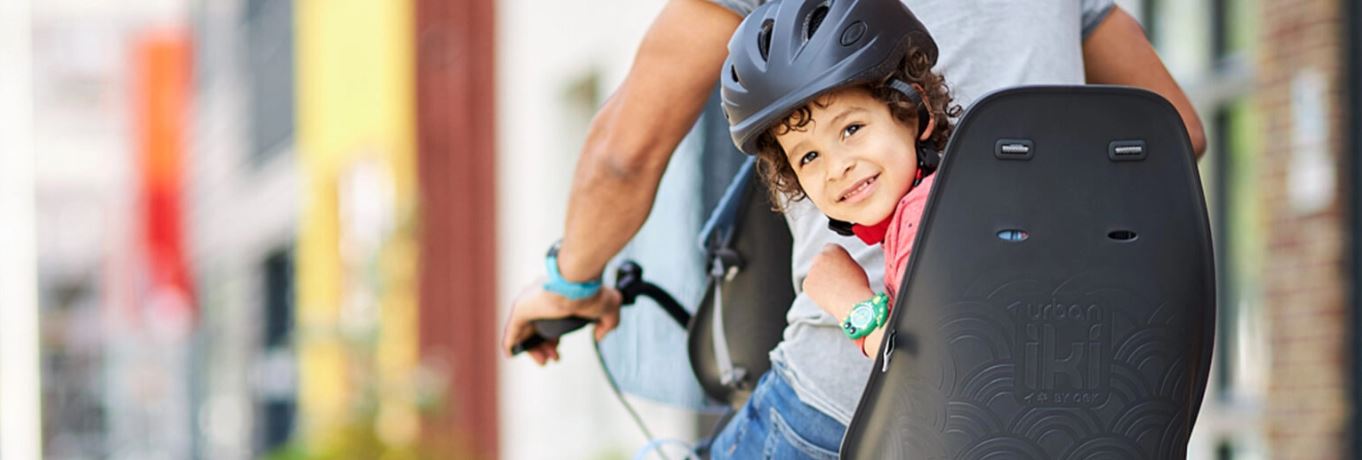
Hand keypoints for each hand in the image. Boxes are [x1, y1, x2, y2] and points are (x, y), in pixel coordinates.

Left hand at [501, 278, 622, 365]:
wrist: (578, 283)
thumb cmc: (592, 292)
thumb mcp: (608, 309)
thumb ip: (607, 323)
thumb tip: (600, 336)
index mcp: (558, 298)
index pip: (552, 321)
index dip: (555, 338)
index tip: (560, 349)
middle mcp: (542, 300)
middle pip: (537, 328)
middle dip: (546, 346)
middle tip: (554, 357)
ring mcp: (530, 304)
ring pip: (525, 332)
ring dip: (533, 349)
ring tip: (544, 361)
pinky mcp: (521, 310)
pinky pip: (511, 331)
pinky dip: (510, 343)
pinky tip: (512, 353)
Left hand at [803, 244, 873, 319]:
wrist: (852, 300)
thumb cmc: (857, 286)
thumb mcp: (854, 266)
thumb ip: (842, 262)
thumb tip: (838, 266)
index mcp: (834, 249)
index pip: (829, 250)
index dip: (834, 260)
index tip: (837, 268)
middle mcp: (821, 256)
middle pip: (819, 261)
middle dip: (824, 269)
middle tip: (834, 281)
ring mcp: (812, 270)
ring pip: (814, 275)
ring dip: (820, 281)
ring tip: (836, 291)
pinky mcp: (807, 283)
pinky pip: (810, 287)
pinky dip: (816, 292)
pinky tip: (828, 296)